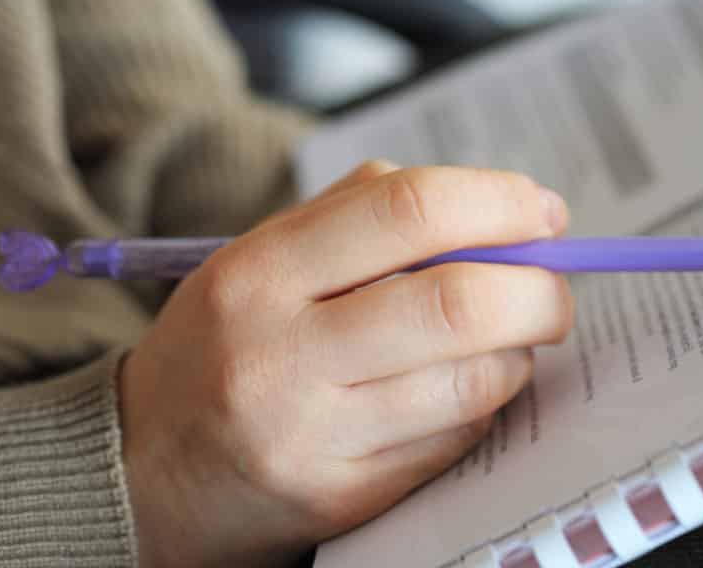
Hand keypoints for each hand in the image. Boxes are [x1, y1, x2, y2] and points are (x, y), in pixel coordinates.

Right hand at [118, 161, 573, 566]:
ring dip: (518, 355)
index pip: (406, 211)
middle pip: (456, 304)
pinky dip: (484, 407)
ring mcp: (311, 437)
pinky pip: (453, 442)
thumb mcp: (260, 261)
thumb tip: (490, 209)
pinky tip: (467, 392)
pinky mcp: (340, 499)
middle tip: (555, 289)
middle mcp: (280, 355)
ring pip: (470, 383)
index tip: (543, 211)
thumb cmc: (226, 346)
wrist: (147, 468)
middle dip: (538, 291)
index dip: (498, 203)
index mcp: (258, 273)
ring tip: (510, 342)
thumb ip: (360, 218)